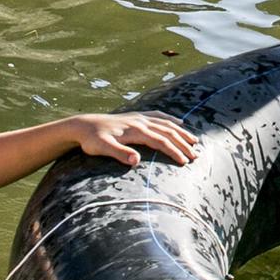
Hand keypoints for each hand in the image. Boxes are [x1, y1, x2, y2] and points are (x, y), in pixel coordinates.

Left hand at [70, 113, 198, 166]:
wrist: (82, 125)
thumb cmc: (91, 140)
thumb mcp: (101, 148)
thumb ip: (119, 153)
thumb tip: (136, 161)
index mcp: (136, 130)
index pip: (161, 141)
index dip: (174, 151)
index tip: (185, 162)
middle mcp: (141, 121)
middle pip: (168, 132)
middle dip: (183, 144)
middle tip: (196, 156)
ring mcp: (139, 118)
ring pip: (166, 123)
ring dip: (182, 132)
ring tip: (195, 141)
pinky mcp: (136, 117)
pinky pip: (158, 116)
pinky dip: (170, 120)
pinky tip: (179, 123)